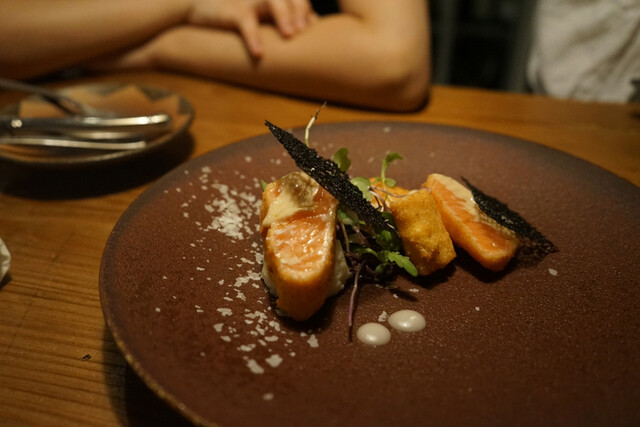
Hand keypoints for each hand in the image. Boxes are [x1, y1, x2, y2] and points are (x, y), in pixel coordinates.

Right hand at [188, 0, 316, 56]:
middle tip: (303, 31)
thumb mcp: (263, 13)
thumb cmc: (238, 12)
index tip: (312, 31)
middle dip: (300, 11)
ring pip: (271, 0)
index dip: (307, 13)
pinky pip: (246, 23)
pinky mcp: (232, 11)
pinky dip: (253, 38)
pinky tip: (259, 54)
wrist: (199, 6)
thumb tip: (313, 27)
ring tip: (289, 35)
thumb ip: (285, 17)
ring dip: (283, 16)